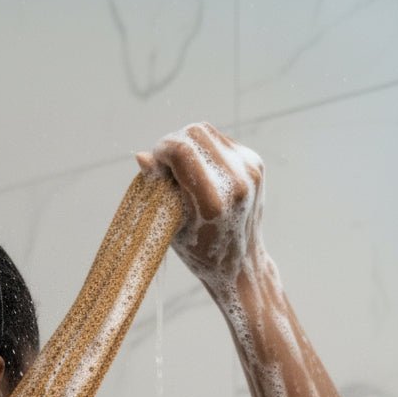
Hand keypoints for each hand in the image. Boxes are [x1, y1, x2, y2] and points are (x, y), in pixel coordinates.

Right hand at [136, 123, 265, 297]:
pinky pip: (220, 141)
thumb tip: (142, 156)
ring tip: (180, 171)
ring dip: (187, 145)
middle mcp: (236, 179)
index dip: (160, 151)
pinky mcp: (255, 163)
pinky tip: (198, 174)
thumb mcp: (171, 225)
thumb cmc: (200, 252)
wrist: (241, 264)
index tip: (154, 168)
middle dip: (172, 144)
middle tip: (165, 168)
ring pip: (207, 132)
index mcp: (213, 200)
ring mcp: (250, 169)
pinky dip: (202, 151)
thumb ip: (158, 189)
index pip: (181, 150)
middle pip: (195, 132)